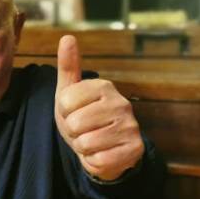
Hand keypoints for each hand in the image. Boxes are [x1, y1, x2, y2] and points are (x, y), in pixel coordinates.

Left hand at [54, 36, 143, 181]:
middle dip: (73, 132)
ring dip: (83, 147)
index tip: (75, 112)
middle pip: (75, 123)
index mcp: (104, 86)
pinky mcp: (135, 149)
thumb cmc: (83, 117)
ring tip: (93, 141)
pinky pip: (98, 160)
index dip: (64, 113)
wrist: (104, 148)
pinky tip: (103, 153)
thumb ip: (68, 66)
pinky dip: (94, 161)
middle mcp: (122, 103)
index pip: (65, 102)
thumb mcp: (70, 93)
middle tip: (84, 130)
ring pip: (86, 143)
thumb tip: (67, 37)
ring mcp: (131, 127)